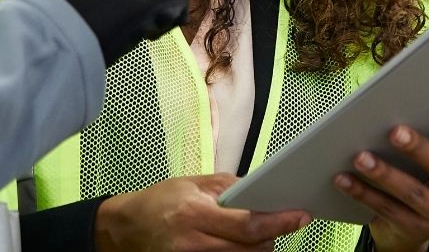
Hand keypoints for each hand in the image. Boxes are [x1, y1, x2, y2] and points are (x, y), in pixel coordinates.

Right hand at [95, 173, 309, 251]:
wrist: (126, 228)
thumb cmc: (161, 201)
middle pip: (250, 250)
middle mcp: (193, 244)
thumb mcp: (195, 184)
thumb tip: (265, 193)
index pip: (248, 226)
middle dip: (272, 238)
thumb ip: (232, 188)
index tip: (302, 216)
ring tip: (257, 235)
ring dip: (257, 249)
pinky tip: (241, 245)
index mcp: (195, 214)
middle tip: (280, 223)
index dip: (279, 222)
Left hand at [336, 101, 428, 251]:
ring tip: (360, 157)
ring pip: (413, 192)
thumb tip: (409, 98)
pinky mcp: (417, 229)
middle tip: (395, 131)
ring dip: (384, 174)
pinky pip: (386, 209)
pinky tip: (344, 178)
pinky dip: (363, 193)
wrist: (418, 225)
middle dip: (419, 149)